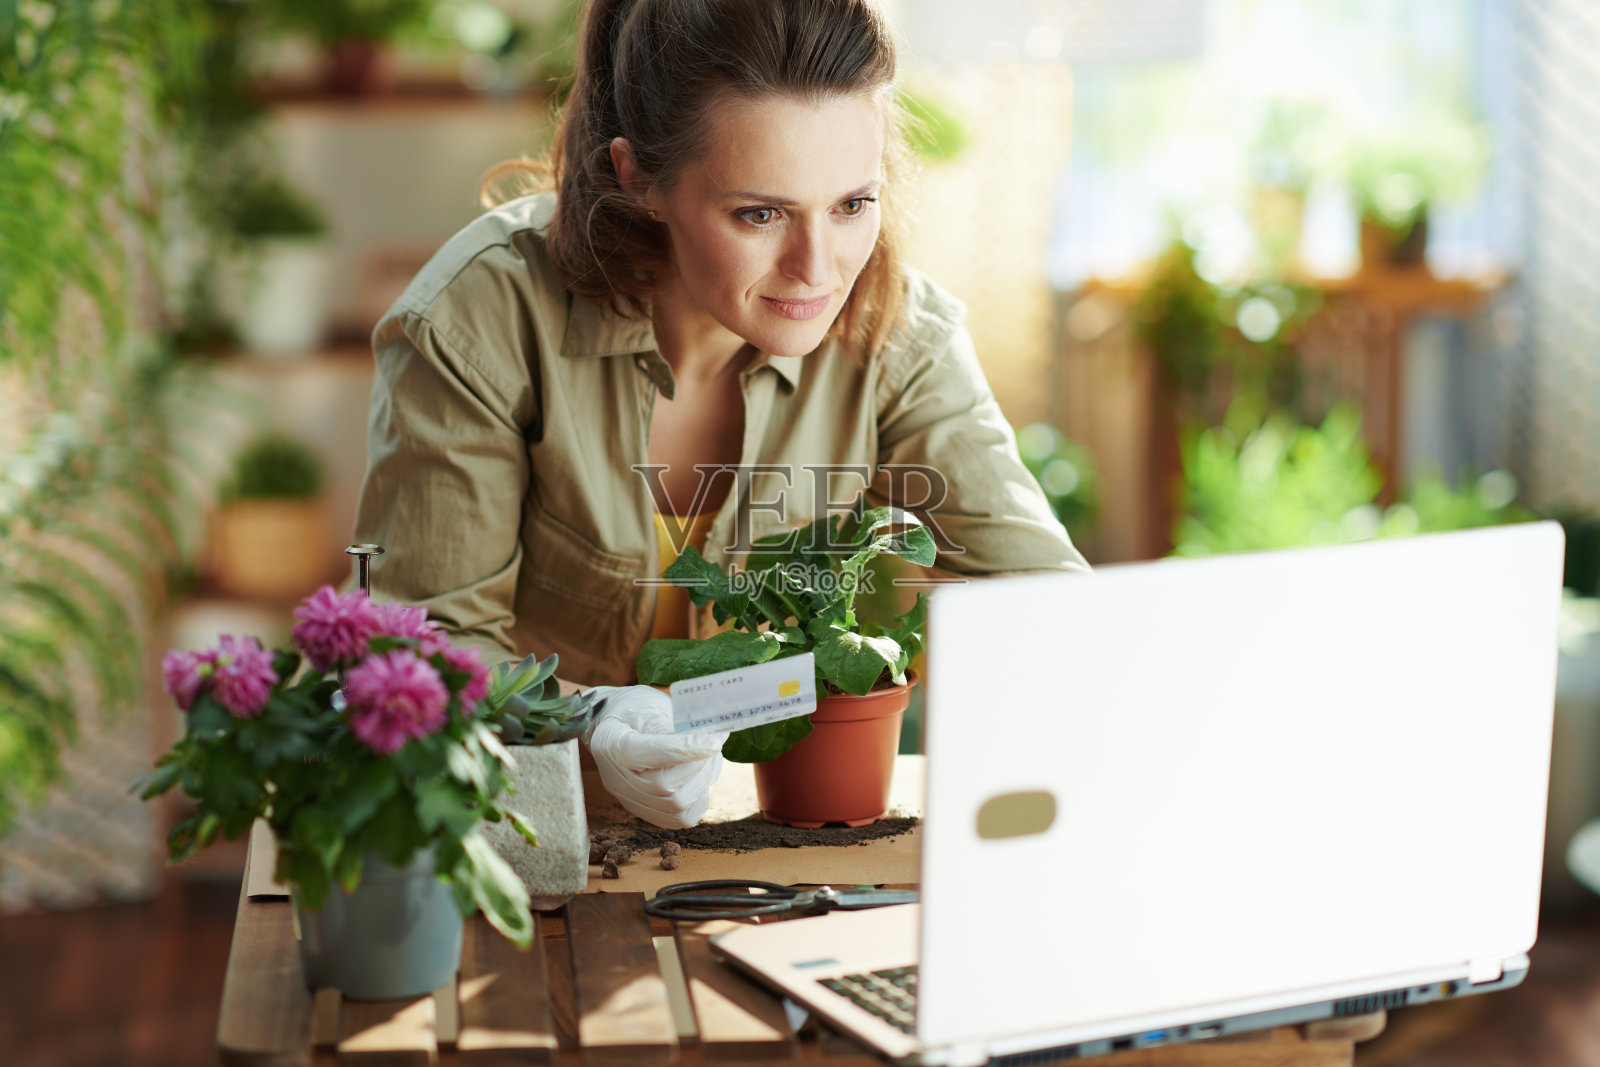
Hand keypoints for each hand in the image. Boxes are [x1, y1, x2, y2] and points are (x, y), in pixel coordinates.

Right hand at [581, 686, 725, 827]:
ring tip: (709, 758)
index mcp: (612, 745)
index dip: (686, 749)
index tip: (714, 740)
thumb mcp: (651, 702)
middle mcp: (617, 779)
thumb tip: (712, 737)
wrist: (615, 725)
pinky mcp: (646, 810)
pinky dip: (699, 799)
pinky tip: (700, 778)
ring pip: (677, 805)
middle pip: (665, 786)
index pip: (651, 753)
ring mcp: (630, 799)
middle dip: (699, 765)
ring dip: (703, 780)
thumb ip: (675, 720)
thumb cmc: (635, 709)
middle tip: (713, 744)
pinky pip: (680, 818)